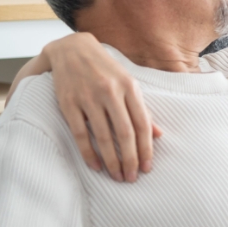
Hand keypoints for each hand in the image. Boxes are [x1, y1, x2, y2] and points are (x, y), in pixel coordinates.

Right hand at [43, 33, 161, 181]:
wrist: (72, 49)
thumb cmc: (105, 70)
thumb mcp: (127, 83)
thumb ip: (142, 109)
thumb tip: (158, 135)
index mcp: (129, 87)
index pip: (142, 124)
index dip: (146, 149)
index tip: (147, 168)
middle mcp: (110, 92)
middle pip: (124, 133)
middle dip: (130, 159)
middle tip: (132, 178)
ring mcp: (89, 98)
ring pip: (103, 136)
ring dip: (111, 161)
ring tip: (117, 176)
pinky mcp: (69, 103)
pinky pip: (80, 134)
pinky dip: (88, 153)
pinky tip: (95, 166)